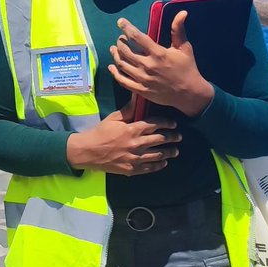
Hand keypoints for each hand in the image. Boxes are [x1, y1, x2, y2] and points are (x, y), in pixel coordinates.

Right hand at [65, 108, 180, 175]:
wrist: (88, 152)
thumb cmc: (100, 132)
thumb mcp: (113, 118)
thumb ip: (128, 110)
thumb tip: (138, 97)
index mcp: (133, 129)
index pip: (155, 125)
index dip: (167, 123)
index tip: (173, 124)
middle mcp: (137, 143)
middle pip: (160, 140)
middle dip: (172, 137)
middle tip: (179, 137)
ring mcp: (135, 158)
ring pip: (158, 155)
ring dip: (169, 152)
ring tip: (176, 151)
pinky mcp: (132, 169)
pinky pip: (149, 167)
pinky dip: (159, 165)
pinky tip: (164, 163)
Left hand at [108, 13, 214, 117]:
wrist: (189, 94)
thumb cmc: (187, 68)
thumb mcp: (184, 48)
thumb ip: (178, 30)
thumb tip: (182, 12)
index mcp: (158, 53)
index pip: (137, 37)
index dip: (127, 27)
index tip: (120, 22)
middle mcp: (147, 65)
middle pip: (126, 51)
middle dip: (120, 42)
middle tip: (120, 39)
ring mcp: (142, 79)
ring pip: (122, 64)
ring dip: (115, 55)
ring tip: (113, 49)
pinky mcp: (140, 90)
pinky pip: (122, 80)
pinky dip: (114, 73)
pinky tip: (112, 67)